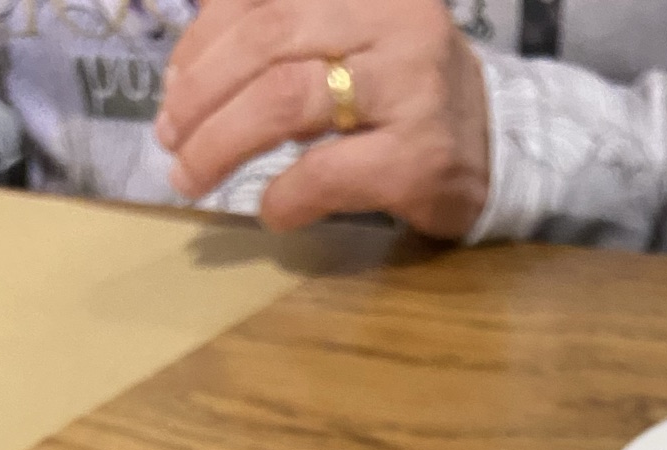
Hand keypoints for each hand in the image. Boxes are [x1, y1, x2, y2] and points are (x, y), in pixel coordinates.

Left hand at [156, 0, 490, 238]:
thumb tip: (183, 79)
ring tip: (193, 175)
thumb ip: (279, 42)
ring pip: (285, 100)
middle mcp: (394, 21)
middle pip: (266, 42)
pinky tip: (269, 211)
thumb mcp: (347, 41)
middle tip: (170, 140)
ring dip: (222, 143)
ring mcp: (412, 89)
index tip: (173, 89)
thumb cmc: (403, 96)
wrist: (496, 150)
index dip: (202, 41)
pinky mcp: (420, 157)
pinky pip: (326, 172)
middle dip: (201, 95)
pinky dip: (283, 196)